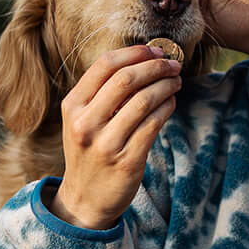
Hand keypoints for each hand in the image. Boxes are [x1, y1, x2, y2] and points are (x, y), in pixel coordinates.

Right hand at [50, 43, 180, 229]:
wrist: (84, 198)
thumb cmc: (88, 151)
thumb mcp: (80, 120)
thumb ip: (100, 93)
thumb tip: (142, 59)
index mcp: (72, 106)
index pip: (105, 65)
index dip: (135, 53)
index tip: (155, 50)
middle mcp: (85, 124)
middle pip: (126, 79)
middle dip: (156, 66)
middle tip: (173, 64)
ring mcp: (106, 144)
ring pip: (144, 100)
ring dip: (167, 85)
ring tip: (176, 82)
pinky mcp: (127, 161)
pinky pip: (154, 124)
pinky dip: (168, 107)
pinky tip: (171, 102)